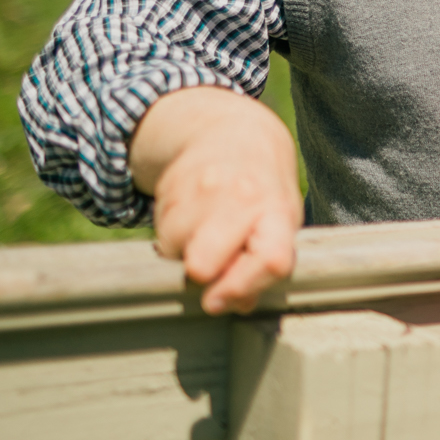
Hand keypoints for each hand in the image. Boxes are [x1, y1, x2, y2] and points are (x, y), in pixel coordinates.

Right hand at [130, 86, 302, 313]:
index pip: (269, 259)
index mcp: (276, 210)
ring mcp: (200, 192)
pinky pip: (161, 239)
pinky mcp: (168, 189)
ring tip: (209, 228)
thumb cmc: (262, 190)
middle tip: (216, 261)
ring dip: (187, 253)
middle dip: (203, 275)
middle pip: (202, 265)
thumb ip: (265, 262)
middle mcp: (239, 198)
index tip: (222, 301)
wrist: (229, 133)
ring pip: (175, 254)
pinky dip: (174, 238)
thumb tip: (237, 305)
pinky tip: (193, 216)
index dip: (243, 288)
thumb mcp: (279, 220)